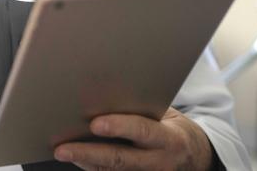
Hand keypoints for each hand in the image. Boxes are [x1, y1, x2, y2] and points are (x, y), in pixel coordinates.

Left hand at [54, 108, 213, 169]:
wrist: (195, 156)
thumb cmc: (170, 127)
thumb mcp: (165, 115)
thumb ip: (139, 108)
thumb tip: (103, 93)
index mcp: (168, 138)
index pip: (142, 130)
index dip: (119, 127)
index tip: (94, 124)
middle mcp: (159, 161)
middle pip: (120, 159)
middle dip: (88, 153)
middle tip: (62, 148)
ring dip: (84, 161)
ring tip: (62, 151)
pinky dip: (91, 167)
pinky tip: (76, 157)